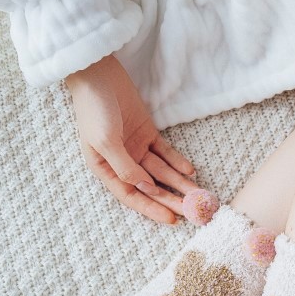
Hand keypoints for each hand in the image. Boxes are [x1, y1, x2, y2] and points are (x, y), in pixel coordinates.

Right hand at [65, 55, 200, 223]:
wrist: (98, 76)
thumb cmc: (94, 110)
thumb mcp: (105, 141)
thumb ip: (124, 167)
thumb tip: (145, 188)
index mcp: (105, 169)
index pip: (132, 196)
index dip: (152, 209)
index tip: (172, 219)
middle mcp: (122, 163)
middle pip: (151, 187)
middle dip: (172, 200)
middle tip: (194, 212)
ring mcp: (136, 148)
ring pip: (162, 172)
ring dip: (179, 183)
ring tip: (199, 195)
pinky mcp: (147, 133)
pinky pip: (165, 153)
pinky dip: (178, 162)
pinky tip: (191, 172)